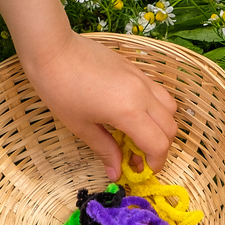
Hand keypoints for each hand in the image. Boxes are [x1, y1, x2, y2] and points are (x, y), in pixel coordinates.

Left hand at [0, 0, 177, 180]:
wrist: (53, 51)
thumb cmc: (61, 90)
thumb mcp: (81, 126)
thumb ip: (105, 150)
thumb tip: (116, 173)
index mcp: (128, 112)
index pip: (158, 144)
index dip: (156, 163)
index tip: (142, 171)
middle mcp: (142, 95)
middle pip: (170, 128)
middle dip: (160, 147)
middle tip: (139, 157)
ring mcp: (141, 79)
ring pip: (169, 108)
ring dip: (161, 126)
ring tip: (139, 134)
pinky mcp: (136, 69)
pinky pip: (158, 93)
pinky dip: (155, 109)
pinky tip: (133, 114)